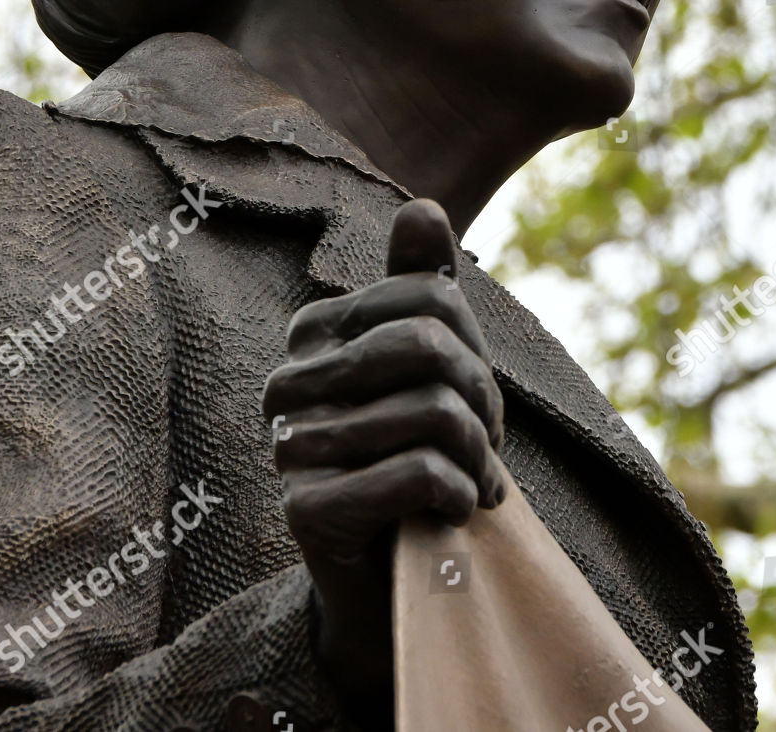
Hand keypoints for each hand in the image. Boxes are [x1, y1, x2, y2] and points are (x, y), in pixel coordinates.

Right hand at [262, 198, 504, 716]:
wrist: (390, 570)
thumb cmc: (411, 449)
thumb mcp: (428, 363)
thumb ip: (420, 283)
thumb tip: (423, 206)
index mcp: (316, 330)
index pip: (431, 299)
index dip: (474, 348)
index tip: (474, 396)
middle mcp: (290, 379)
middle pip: (429, 349)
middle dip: (480, 402)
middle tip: (485, 444)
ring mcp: (290, 444)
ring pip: (432, 414)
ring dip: (477, 459)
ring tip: (474, 482)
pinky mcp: (305, 508)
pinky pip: (416, 474)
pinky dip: (457, 495)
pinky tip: (452, 511)